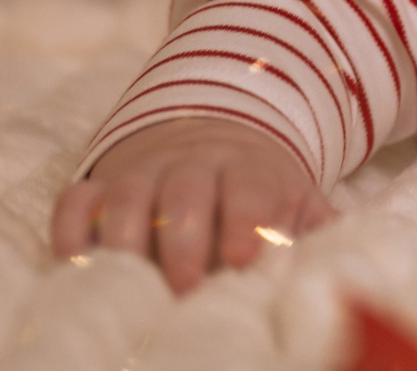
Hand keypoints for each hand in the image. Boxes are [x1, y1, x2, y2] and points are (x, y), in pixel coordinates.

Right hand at [51, 117, 332, 291]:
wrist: (210, 130)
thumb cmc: (257, 188)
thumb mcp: (294, 197)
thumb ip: (316, 225)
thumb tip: (345, 255)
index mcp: (247, 168)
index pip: (247, 186)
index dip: (245, 218)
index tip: (243, 257)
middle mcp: (191, 164)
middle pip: (184, 190)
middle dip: (184, 239)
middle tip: (186, 286)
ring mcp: (141, 171)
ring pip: (126, 193)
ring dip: (125, 235)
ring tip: (128, 278)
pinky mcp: (100, 183)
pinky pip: (75, 198)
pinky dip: (70, 227)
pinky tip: (73, 262)